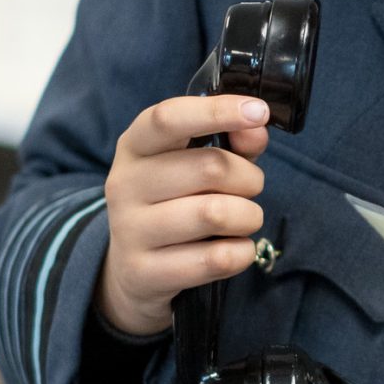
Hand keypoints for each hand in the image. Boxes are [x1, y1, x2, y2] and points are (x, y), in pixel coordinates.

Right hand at [94, 94, 274, 336]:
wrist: (133, 271)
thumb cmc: (176, 203)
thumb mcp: (198, 163)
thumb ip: (232, 142)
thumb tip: (256, 128)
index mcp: (135, 145)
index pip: (169, 118)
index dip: (217, 111)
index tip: (258, 111)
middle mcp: (124, 183)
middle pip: (210, 167)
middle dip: (249, 178)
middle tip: (249, 189)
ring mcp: (129, 230)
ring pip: (216, 214)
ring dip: (249, 217)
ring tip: (242, 220)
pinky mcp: (144, 272)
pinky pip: (216, 259)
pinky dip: (242, 252)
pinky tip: (233, 249)